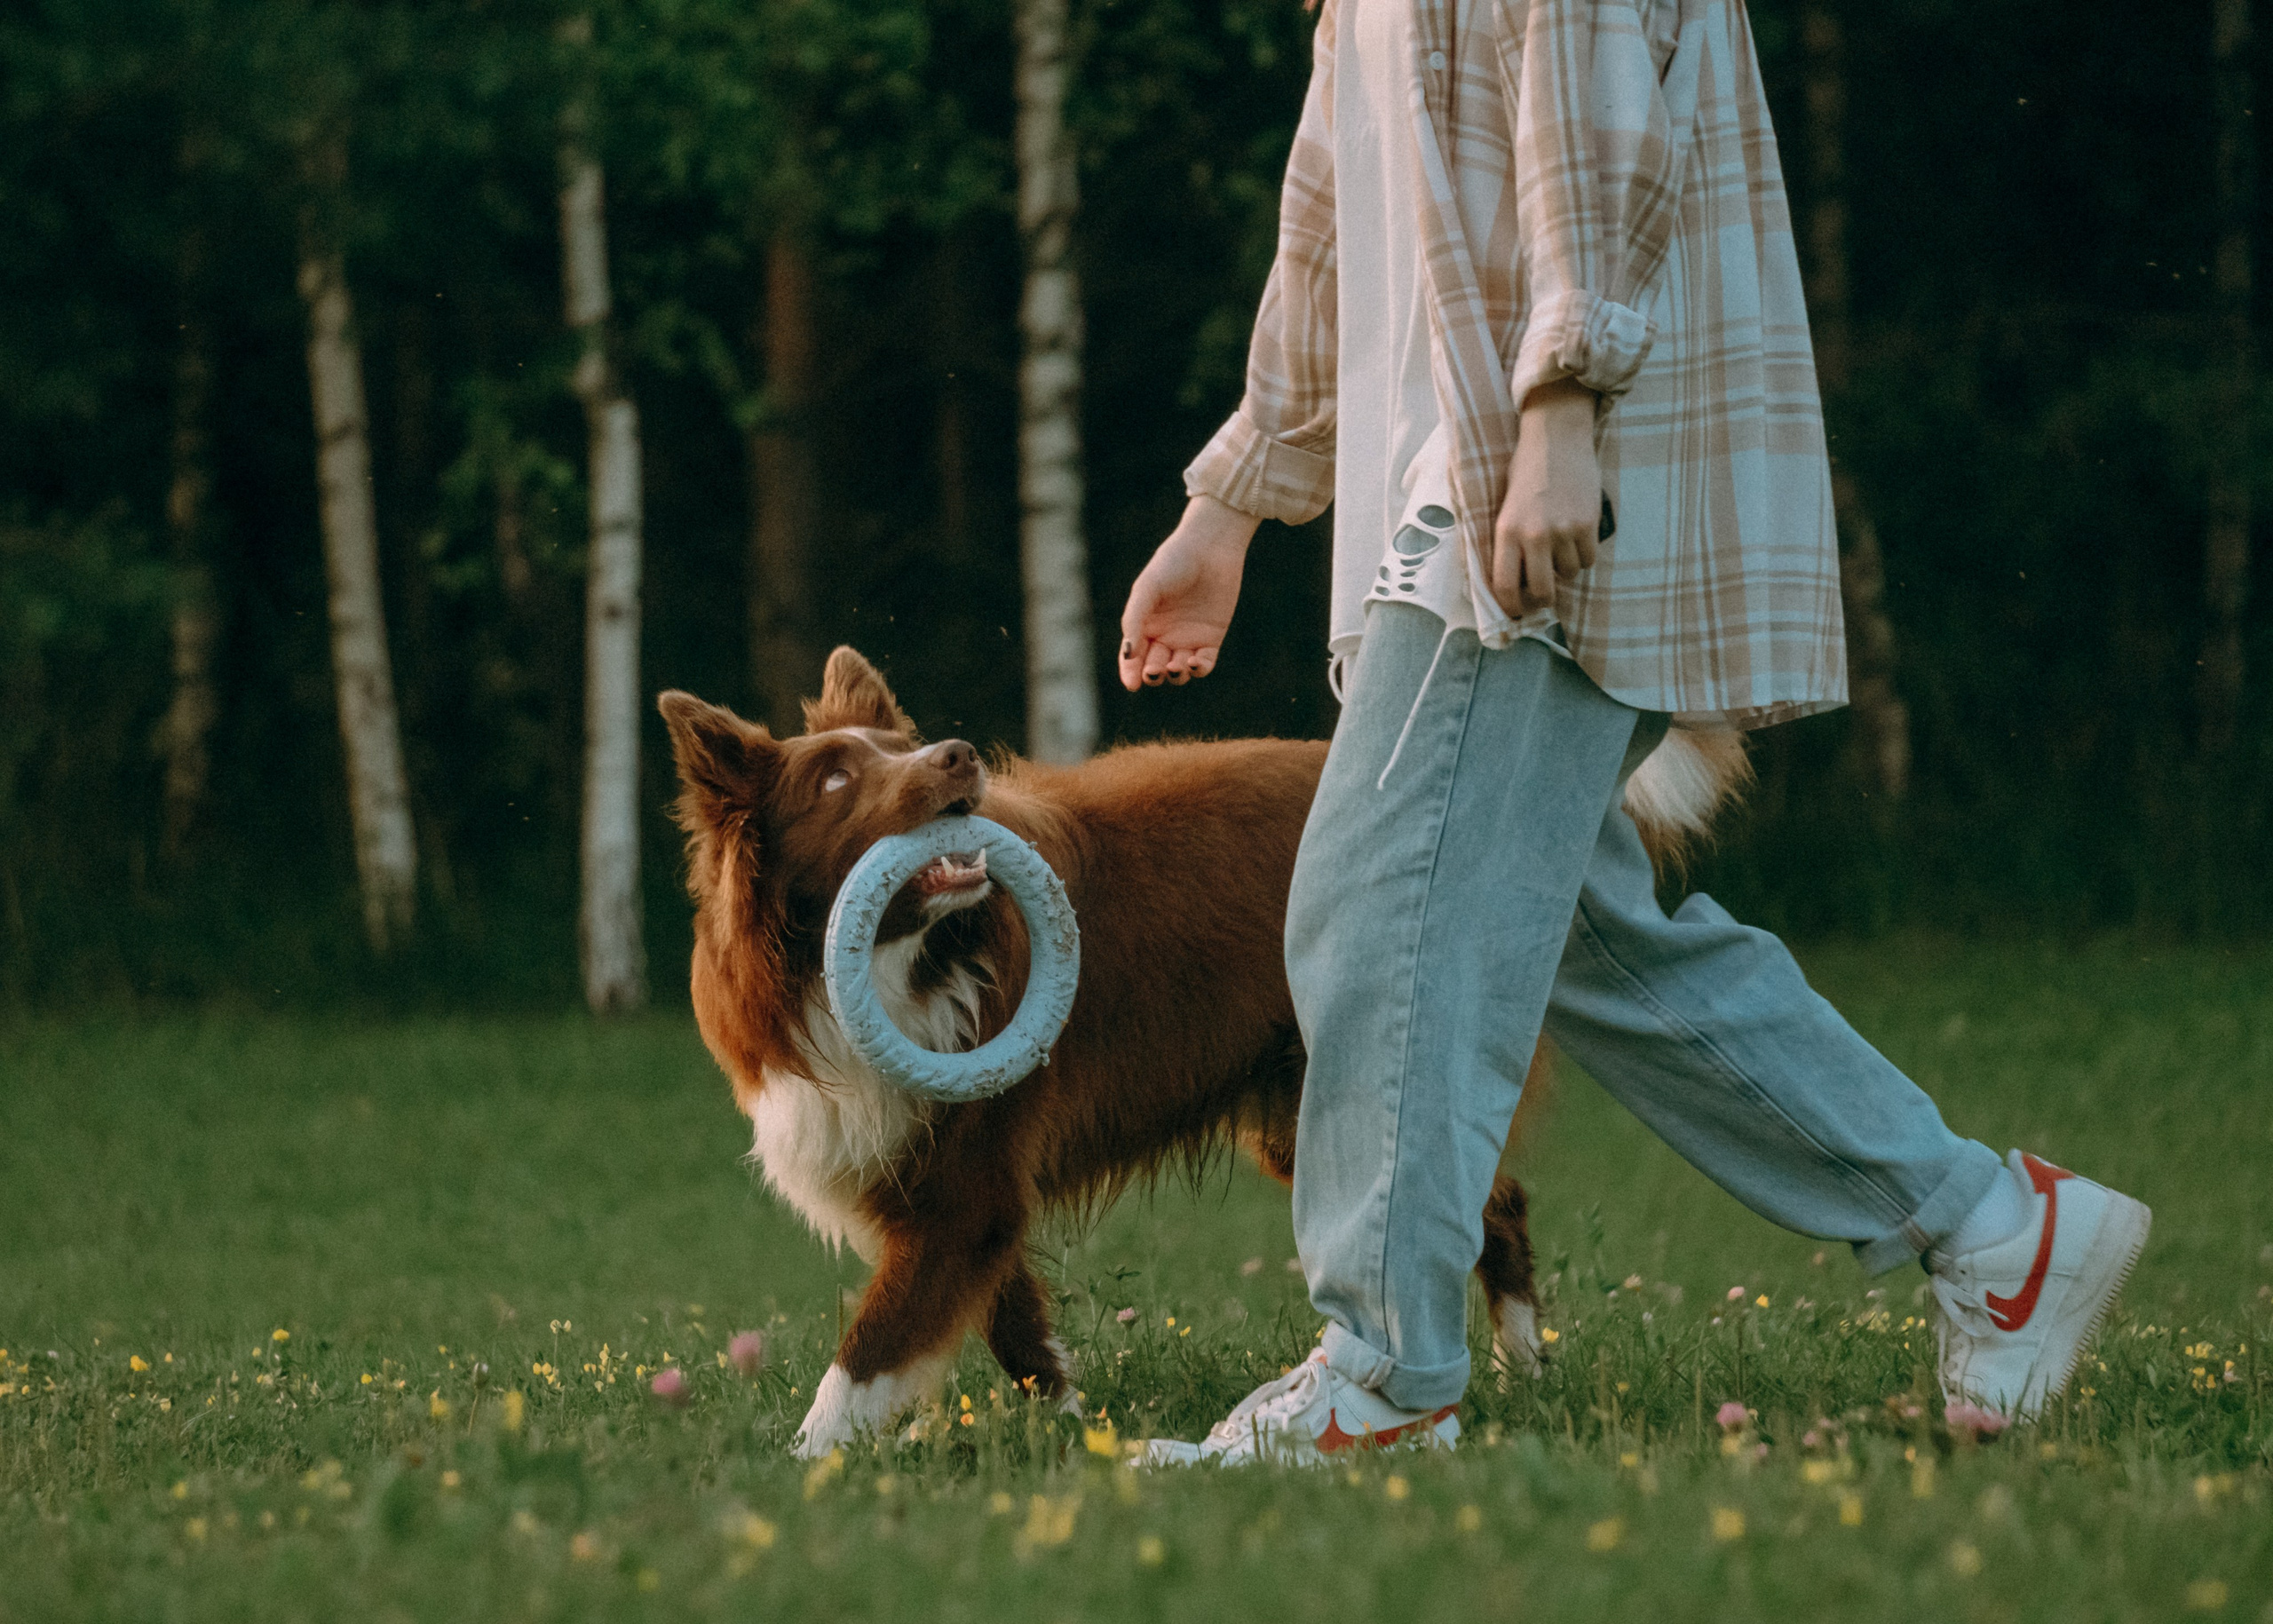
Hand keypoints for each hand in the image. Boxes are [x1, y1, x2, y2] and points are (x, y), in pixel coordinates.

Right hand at [1118, 495, 1258, 688]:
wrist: (1210, 547)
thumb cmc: (1173, 563)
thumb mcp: (1147, 589)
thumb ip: (1134, 620)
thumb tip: (1128, 654)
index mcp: (1144, 624)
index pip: (1133, 657)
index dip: (1130, 672)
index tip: (1132, 685)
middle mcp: (1164, 635)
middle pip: (1154, 667)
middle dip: (1153, 674)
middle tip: (1155, 671)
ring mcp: (1188, 638)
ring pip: (1178, 670)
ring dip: (1175, 675)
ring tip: (1176, 666)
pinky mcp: (1211, 638)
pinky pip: (1204, 663)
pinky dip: (1198, 669)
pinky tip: (1193, 663)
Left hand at [1491, 376, 1601, 615]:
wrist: (1557, 437)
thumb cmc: (1526, 471)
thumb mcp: (1505, 506)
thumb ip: (1508, 542)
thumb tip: (1512, 583)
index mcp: (1506, 531)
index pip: (1505, 586)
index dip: (1511, 606)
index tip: (1516, 611)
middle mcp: (1533, 535)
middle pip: (1542, 591)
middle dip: (1544, 598)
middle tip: (1545, 593)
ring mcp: (1563, 530)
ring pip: (1569, 574)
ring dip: (1566, 568)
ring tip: (1561, 544)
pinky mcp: (1588, 523)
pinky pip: (1588, 559)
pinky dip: (1584, 554)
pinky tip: (1577, 535)